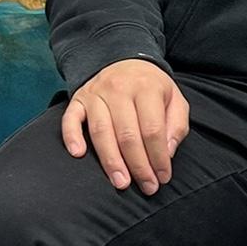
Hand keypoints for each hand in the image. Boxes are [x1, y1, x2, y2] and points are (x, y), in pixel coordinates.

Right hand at [61, 59, 189, 193]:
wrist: (121, 58)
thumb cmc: (151, 87)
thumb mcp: (174, 99)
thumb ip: (176, 125)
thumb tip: (167, 153)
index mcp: (146, 88)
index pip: (152, 129)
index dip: (158, 157)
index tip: (163, 177)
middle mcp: (119, 89)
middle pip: (127, 134)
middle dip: (138, 165)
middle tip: (146, 187)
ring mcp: (96, 94)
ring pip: (101, 131)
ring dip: (111, 161)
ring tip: (121, 183)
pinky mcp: (78, 99)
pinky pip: (70, 119)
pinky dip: (71, 136)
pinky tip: (78, 154)